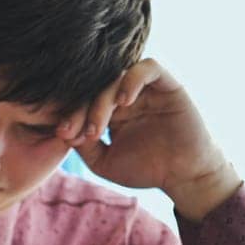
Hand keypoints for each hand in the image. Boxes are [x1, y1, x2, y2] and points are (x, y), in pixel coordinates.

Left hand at [60, 59, 240, 221]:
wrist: (183, 177)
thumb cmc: (146, 170)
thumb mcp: (103, 162)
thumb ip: (83, 145)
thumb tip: (61, 129)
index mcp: (109, 111)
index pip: (82, 102)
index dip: (69, 115)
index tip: (63, 134)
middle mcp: (126, 97)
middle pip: (95, 89)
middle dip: (82, 110)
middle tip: (78, 132)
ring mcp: (146, 90)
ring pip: (116, 78)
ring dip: (103, 99)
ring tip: (99, 124)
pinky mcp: (168, 85)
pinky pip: (148, 67)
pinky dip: (132, 79)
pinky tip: (124, 101)